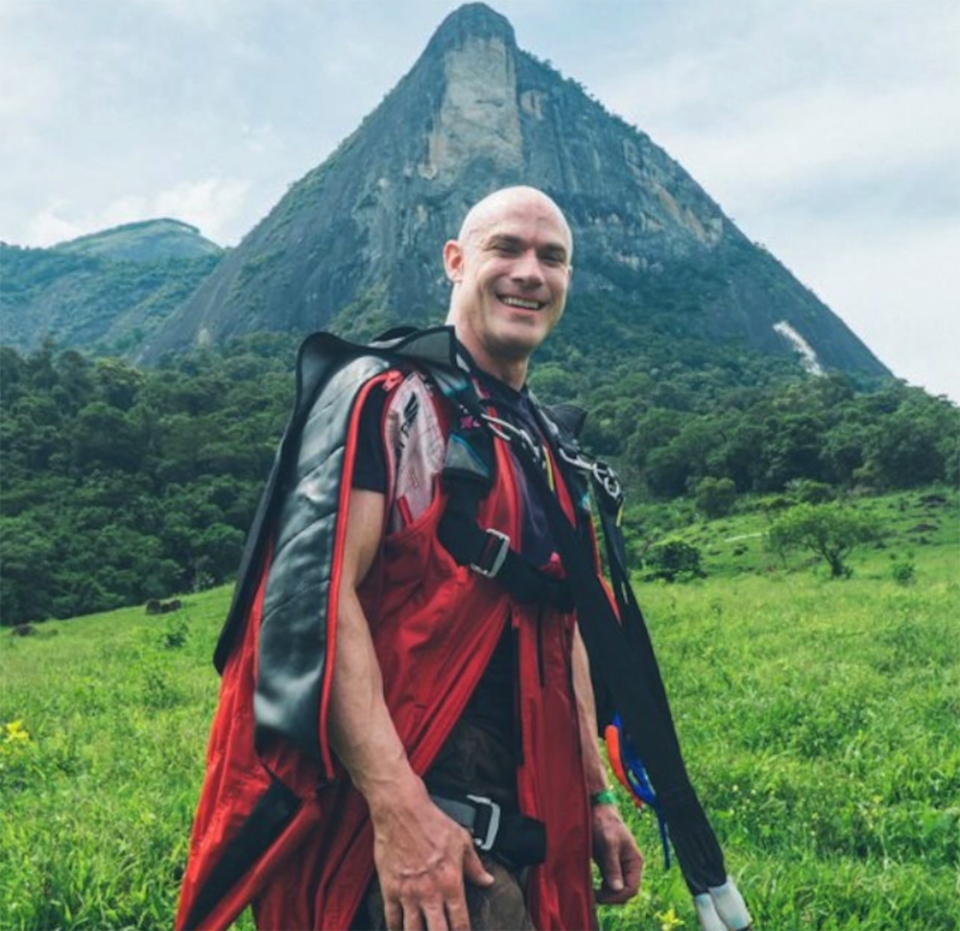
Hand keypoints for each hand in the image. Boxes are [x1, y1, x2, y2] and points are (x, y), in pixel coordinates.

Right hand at [369, 777, 494, 930]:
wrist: (402, 811)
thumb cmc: (432, 822)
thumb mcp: (462, 841)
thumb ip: (475, 866)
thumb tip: (488, 881)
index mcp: (451, 883)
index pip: (460, 923)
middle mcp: (430, 893)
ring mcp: (408, 893)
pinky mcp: (389, 888)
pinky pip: (391, 919)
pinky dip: (395, 929)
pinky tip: (400, 930)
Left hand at [591, 802, 643, 904]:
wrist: (596, 810)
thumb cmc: (604, 822)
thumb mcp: (609, 843)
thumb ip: (612, 865)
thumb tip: (617, 889)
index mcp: (634, 862)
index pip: (632, 889)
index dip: (617, 897)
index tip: (600, 896)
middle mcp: (629, 867)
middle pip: (624, 892)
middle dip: (611, 897)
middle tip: (594, 895)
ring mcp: (619, 867)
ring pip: (616, 890)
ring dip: (605, 894)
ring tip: (591, 892)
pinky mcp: (608, 866)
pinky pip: (608, 884)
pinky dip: (601, 888)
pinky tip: (591, 886)